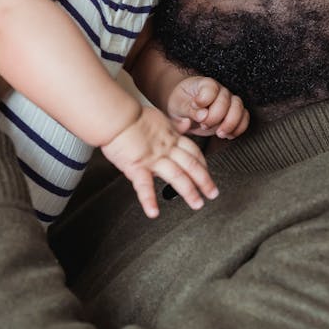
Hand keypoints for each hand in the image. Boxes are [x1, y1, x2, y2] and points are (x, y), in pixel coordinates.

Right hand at [101, 107, 218, 218]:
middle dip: (204, 180)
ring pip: (177, 176)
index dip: (203, 163)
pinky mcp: (137, 166)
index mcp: (170, 138)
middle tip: (212, 193)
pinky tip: (153, 212)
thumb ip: (173, 124)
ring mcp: (153, 159)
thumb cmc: (130, 116)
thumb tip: (186, 124)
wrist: (116, 116)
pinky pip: (144, 186)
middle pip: (191, 165)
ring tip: (197, 204)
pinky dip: (149, 200)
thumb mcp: (158, 117)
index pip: (193, 151)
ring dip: (189, 191)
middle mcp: (165, 149)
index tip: (207, 172)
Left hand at [166, 77, 249, 138]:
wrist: (186, 109)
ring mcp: (229, 101)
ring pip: (239, 108)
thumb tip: (202, 116)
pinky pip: (245, 118)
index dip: (203, 100)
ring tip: (219, 133)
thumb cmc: (181, 105)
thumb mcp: (177, 107)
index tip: (194, 106)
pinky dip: (238, 128)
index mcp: (203, 84)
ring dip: (230, 124)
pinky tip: (227, 135)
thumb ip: (188, 110)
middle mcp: (219, 90)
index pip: (210, 88)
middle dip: (215, 117)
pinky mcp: (234, 113)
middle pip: (226, 100)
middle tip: (203, 125)